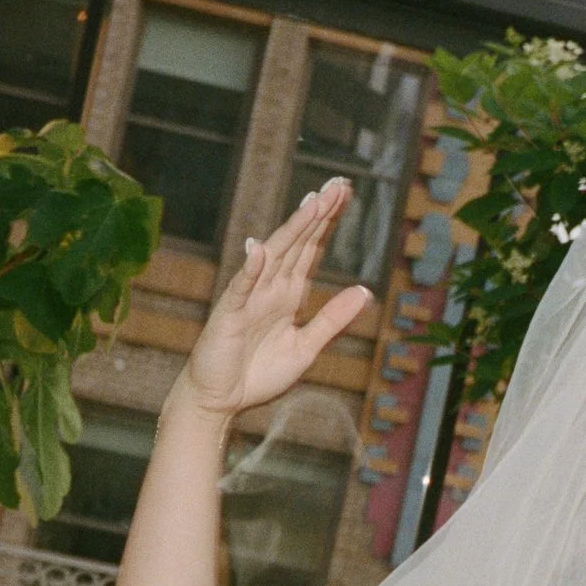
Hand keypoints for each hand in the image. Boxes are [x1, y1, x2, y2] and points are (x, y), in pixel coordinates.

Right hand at [175, 177, 373, 418]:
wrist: (220, 400)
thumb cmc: (258, 374)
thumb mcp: (307, 347)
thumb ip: (332, 319)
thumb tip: (365, 290)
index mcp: (289, 294)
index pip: (311, 250)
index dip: (328, 222)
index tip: (345, 193)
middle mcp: (270, 289)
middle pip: (297, 244)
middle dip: (317, 214)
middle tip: (338, 184)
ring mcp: (249, 298)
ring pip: (274, 258)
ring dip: (293, 231)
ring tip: (312, 204)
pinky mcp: (230, 316)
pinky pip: (241, 289)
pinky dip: (251, 270)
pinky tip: (260, 249)